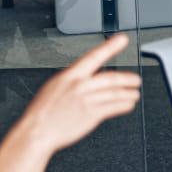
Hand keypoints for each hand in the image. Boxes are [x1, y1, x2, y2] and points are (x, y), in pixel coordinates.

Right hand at [0, 34, 142, 171]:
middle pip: (110, 78)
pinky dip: (124, 105)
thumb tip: (87, 77)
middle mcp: (80, 86)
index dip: (110, 46)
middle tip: (135, 79)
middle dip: (127, 78)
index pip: (93, 56)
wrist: (36, 131)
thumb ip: (72, 81)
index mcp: (69, 75)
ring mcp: (87, 100)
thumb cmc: (42, 112)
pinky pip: (113, 107)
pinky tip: (128, 105)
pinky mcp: (91, 115)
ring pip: (115, 93)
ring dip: (128, 93)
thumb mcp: (54, 86)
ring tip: (134, 94)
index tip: (122, 39)